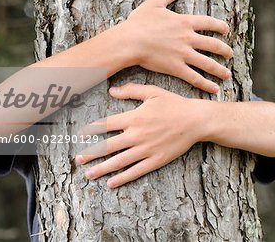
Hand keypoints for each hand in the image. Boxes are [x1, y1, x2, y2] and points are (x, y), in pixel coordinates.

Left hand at [75, 83, 206, 187]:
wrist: (196, 120)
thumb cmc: (174, 104)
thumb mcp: (153, 92)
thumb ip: (131, 91)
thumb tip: (111, 91)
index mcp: (134, 117)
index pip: (106, 125)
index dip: (91, 130)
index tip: (80, 135)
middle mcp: (136, 135)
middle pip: (108, 146)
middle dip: (91, 153)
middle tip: (78, 160)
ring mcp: (146, 149)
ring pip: (119, 162)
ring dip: (102, 169)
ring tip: (89, 175)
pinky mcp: (156, 160)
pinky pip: (136, 171)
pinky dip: (122, 178)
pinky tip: (111, 183)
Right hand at [121, 0, 232, 92]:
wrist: (130, 41)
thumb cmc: (139, 22)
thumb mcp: (156, 2)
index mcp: (185, 22)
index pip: (208, 23)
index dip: (219, 26)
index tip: (226, 30)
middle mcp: (188, 38)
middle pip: (213, 45)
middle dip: (224, 50)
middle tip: (230, 54)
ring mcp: (183, 54)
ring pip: (207, 63)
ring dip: (219, 69)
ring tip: (227, 74)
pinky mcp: (176, 68)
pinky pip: (195, 78)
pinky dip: (206, 84)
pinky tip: (214, 89)